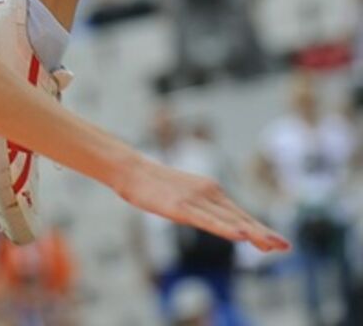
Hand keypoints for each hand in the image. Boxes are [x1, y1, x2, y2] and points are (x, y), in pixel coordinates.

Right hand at [116, 156, 289, 251]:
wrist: (130, 169)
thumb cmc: (152, 184)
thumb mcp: (182, 195)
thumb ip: (200, 207)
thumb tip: (210, 219)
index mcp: (210, 191)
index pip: (240, 213)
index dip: (260, 228)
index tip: (279, 242)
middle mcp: (209, 193)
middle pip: (240, 217)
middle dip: (264, 233)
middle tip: (286, 247)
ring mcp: (196, 199)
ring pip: (230, 220)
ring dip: (253, 232)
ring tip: (272, 245)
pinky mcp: (182, 206)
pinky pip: (208, 220)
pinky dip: (227, 228)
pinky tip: (240, 235)